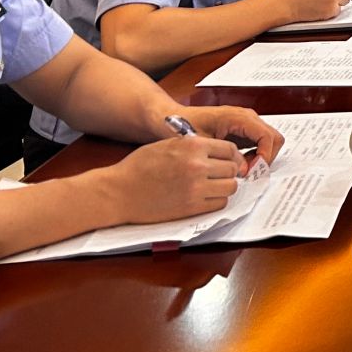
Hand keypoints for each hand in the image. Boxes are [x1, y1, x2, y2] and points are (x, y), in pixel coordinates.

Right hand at [98, 135, 243, 223]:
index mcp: (193, 146)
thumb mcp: (168, 144)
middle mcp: (198, 166)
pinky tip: (205, 197)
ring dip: (224, 187)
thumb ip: (194, 145)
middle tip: (219, 175)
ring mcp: (196, 188)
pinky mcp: (191, 208)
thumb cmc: (139, 166)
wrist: (119, 191)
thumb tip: (216, 150)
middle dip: (228, 171)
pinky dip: (216, 201)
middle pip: (232, 169)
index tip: (228, 161)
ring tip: (213, 186)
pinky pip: (219, 204)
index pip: (230, 149)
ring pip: (230, 187)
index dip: (231, 156)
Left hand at [180, 103, 285, 166]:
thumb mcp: (204, 144)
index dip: (265, 156)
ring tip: (243, 167)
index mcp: (239, 117)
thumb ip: (226, 157)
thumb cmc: (185, 126)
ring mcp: (247, 122)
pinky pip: (260, 142)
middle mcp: (247, 117)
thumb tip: (244, 170)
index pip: (267, 137)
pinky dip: (256, 155)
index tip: (254, 170)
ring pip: (269, 141)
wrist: (175, 117)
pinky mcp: (244, 129)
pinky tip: (240, 162)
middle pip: (274, 138)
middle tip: (250, 171)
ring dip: (261, 157)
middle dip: (266, 157)